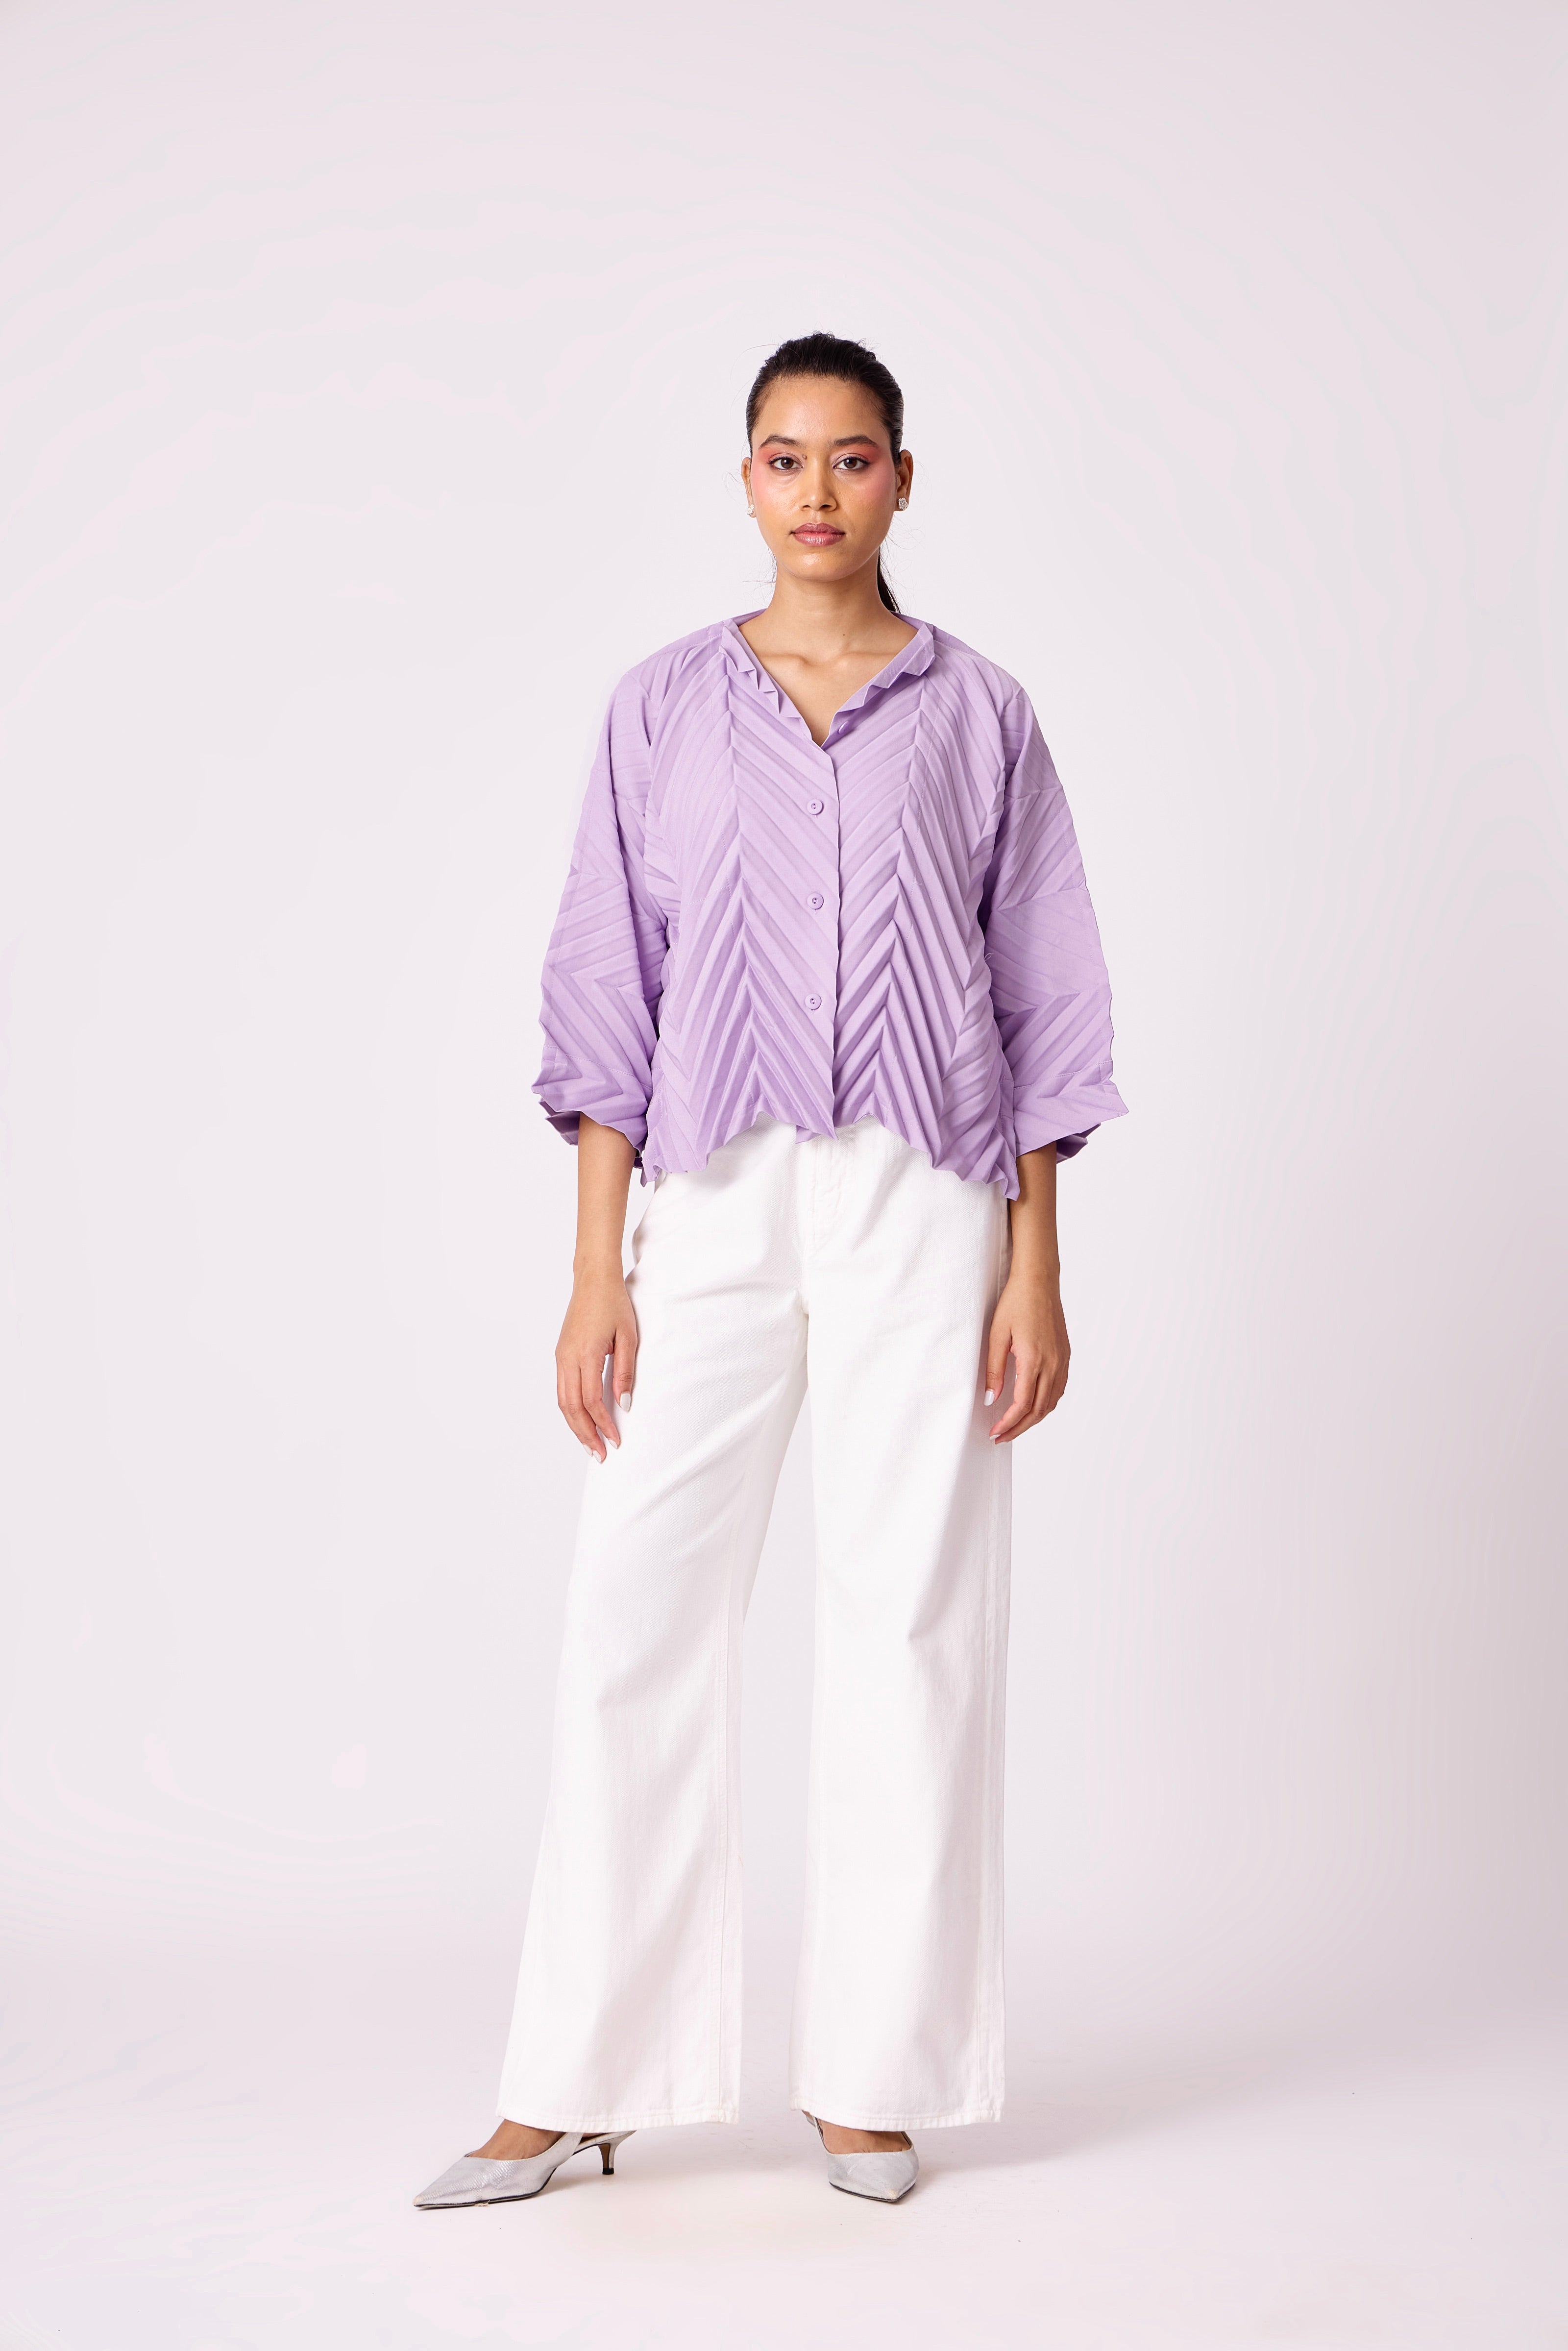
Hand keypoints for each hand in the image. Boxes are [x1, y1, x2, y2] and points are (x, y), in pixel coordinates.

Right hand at [556, 1262, 637, 1460]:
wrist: (593, 1280)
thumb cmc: (614, 1304)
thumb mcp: (628, 1337)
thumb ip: (625, 1371)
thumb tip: (625, 1403)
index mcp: (585, 1353)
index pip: (591, 1400)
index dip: (603, 1423)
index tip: (615, 1440)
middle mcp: (567, 1358)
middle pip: (571, 1407)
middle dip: (585, 1434)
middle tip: (600, 1455)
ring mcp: (560, 1357)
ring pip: (562, 1401)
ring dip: (575, 1426)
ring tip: (590, 1445)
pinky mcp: (560, 1355)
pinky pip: (561, 1390)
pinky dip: (570, 1409)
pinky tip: (581, 1420)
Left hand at [984, 1269, 1068, 1442]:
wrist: (1040, 1282)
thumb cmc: (1016, 1303)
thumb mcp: (997, 1336)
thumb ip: (994, 1370)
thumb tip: (990, 1399)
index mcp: (1034, 1360)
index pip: (1022, 1405)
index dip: (1008, 1423)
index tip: (994, 1432)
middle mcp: (1052, 1364)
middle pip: (1038, 1410)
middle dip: (1018, 1428)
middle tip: (1001, 1437)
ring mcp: (1062, 1361)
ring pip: (1051, 1403)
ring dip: (1033, 1419)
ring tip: (1014, 1426)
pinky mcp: (1065, 1356)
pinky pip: (1058, 1389)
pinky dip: (1046, 1404)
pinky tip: (1033, 1406)